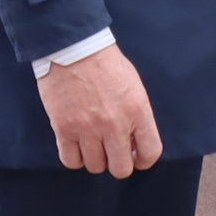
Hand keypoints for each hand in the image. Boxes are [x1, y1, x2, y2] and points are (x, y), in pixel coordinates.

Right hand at [37, 45, 161, 176]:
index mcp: (137, 111)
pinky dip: (74, 157)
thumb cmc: (105, 62)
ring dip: (95, 158)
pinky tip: (75, 144)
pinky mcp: (64, 129)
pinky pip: (71, 161)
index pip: (151, 153)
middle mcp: (115, 125)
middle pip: (121, 169)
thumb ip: (137, 115)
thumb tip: (136, 141)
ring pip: (95, 167)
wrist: (73, 47)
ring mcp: (88, 129)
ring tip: (91, 143)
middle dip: (118, 163)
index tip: (134, 156)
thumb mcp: (134, 85)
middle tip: (111, 151)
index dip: (143, 160)